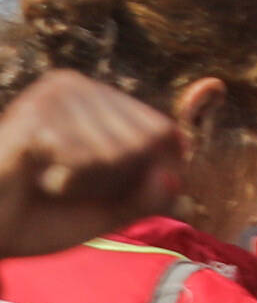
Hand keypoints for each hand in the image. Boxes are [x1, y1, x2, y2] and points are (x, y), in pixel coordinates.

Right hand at [0, 70, 179, 255]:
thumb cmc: (33, 217)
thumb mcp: (105, 209)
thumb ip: (148, 195)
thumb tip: (178, 180)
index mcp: (97, 97)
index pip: (166, 133)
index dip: (144, 175)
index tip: (90, 183)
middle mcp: (77, 85)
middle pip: (148, 143)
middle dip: (114, 183)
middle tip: (62, 187)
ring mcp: (54, 95)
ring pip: (120, 153)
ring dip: (87, 185)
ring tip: (45, 182)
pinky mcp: (35, 116)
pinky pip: (86, 161)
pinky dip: (66, 183)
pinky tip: (34, 178)